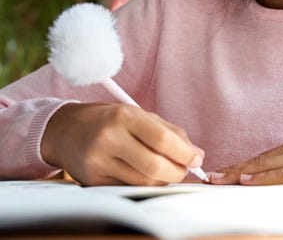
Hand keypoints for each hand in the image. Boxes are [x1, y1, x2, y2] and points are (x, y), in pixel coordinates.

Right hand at [41, 103, 204, 185]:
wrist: (65, 130)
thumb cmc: (110, 120)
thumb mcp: (140, 115)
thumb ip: (171, 132)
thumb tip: (197, 155)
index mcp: (124, 117)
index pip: (163, 140)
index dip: (185, 153)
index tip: (196, 159)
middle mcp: (109, 138)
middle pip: (155, 166)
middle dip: (178, 172)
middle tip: (185, 169)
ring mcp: (98, 161)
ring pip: (143, 182)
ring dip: (163, 180)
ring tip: (166, 170)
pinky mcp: (92, 179)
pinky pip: (128, 187)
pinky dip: (144, 184)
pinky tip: (145, 175)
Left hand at [208, 129, 282, 184]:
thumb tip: (275, 183)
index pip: (264, 157)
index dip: (240, 166)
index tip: (220, 174)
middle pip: (260, 160)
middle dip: (233, 171)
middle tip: (210, 180)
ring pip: (268, 166)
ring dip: (241, 175)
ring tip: (220, 183)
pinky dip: (264, 179)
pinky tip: (247, 182)